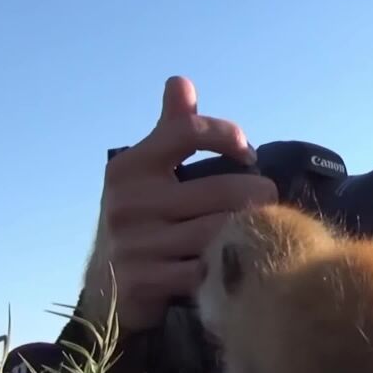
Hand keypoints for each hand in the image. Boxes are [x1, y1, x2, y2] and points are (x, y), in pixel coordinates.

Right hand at [82, 76, 276, 333]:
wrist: (105, 291)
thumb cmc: (138, 220)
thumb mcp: (145, 173)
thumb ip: (170, 130)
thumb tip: (180, 82)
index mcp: (130, 167)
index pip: (187, 132)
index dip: (227, 136)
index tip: (247, 152)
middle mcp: (128, 202)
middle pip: (222, 191)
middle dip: (257, 195)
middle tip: (267, 201)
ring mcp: (133, 244)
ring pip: (219, 232)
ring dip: (246, 232)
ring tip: (256, 229)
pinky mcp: (143, 282)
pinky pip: (206, 270)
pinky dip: (224, 267)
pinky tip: (230, 264)